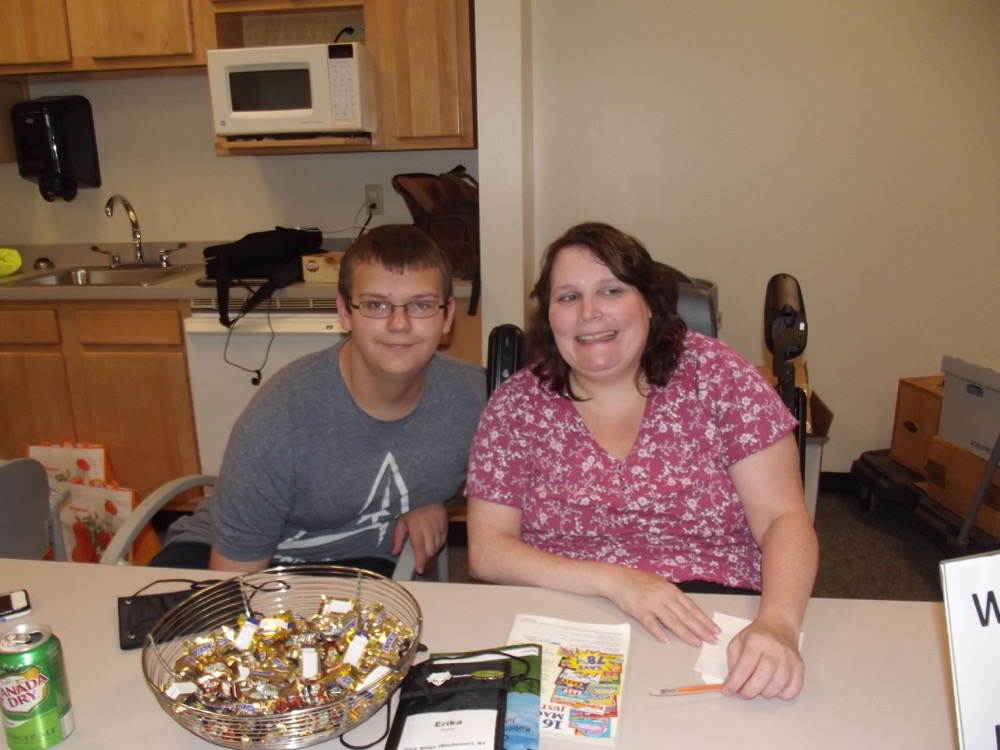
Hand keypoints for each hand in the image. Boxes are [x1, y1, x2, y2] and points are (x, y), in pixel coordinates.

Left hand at [391, 503, 447, 574]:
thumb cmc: (412, 509)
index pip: (419, 548)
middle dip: (425, 558)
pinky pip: (443, 541)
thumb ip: (397, 538)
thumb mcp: (401, 521)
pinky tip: (432, 542)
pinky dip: (438, 545)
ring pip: (437, 547)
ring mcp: (439, 528)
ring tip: (425, 549)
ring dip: (431, 552)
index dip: (420, 561)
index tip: (419, 570)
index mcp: (416, 527)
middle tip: (420, 559)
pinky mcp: (446, 527)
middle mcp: (429, 528)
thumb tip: (395, 553)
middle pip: (430, 551)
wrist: (428, 496)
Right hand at [604, 567, 720, 646]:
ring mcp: (652, 604)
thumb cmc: (638, 581)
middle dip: (701, 629)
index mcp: (671, 591)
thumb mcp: (659, 584)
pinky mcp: (639, 611)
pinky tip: (666, 640)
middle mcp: (664, 597)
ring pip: (672, 621)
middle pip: (686, 615)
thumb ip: (672, 596)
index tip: (715, 630)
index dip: (704, 620)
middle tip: (712, 640)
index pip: (692, 608)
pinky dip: (658, 632)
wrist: (618, 578)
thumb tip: (685, 608)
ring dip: (686, 633)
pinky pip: (650, 623)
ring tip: (697, 643)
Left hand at [723, 616, 803, 699]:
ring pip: (778, 685)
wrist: (779, 626)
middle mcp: (774, 649)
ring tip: (758, 688)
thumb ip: (733, 663)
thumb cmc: (757, 636)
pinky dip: (783, 694)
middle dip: (749, 691)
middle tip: (742, 694)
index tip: (728, 692)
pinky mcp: (799, 666)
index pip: (745, 667)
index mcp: (756, 641)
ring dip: (765, 693)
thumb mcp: (738, 642)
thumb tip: (731, 683)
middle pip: (762, 677)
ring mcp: (789, 658)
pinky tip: (774, 689)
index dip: (735, 683)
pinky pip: (794, 687)